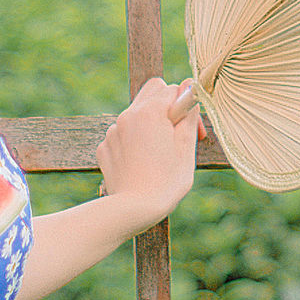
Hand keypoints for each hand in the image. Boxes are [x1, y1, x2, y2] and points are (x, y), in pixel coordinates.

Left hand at [97, 76, 200, 227]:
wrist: (133, 209)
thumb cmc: (166, 181)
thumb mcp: (186, 148)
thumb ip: (188, 115)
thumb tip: (189, 91)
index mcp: (150, 111)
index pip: (172, 89)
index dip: (186, 108)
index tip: (194, 131)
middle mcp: (128, 115)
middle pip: (151, 92)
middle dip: (165, 106)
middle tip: (176, 132)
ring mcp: (113, 132)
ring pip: (136, 114)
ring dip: (149, 125)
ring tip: (159, 154)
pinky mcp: (105, 147)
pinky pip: (122, 134)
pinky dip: (133, 141)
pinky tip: (142, 163)